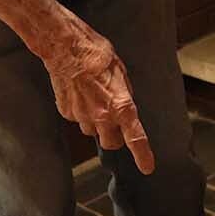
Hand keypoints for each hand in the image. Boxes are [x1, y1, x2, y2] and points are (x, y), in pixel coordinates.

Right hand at [39, 14, 155, 174]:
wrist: (66, 48)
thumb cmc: (97, 54)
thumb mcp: (121, 72)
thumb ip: (125, 94)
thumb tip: (125, 106)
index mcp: (121, 106)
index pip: (135, 138)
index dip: (143, 155)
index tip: (148, 167)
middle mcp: (101, 116)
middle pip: (110, 143)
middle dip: (114, 136)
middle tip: (114, 121)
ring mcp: (81, 116)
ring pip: (92, 131)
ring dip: (96, 122)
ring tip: (93, 98)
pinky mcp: (66, 112)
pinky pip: (76, 119)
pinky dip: (80, 111)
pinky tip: (79, 92)